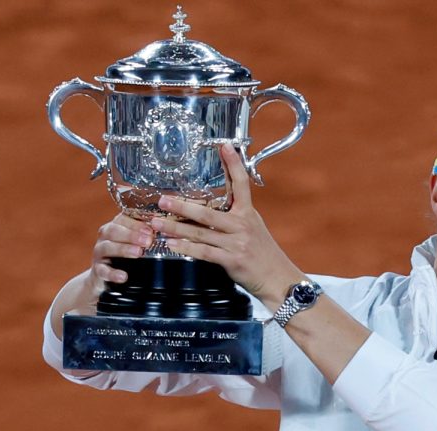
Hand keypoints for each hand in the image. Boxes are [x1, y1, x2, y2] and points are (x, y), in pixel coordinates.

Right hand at [87, 214, 153, 287]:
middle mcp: (105, 237)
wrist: (106, 276)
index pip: (122, 219)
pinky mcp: (97, 269)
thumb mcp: (135, 242)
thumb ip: (146, 234)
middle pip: (114, 230)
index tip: (151, 229)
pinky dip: (113, 273)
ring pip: (107, 247)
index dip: (136, 223)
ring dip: (123, 249)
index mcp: (115, 226)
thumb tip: (167, 227)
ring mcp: (99, 253)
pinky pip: (103, 270)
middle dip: (132, 234)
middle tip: (148, 241)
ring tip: (138, 252)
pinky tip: (123, 276)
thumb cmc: (126, 254)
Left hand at [149, 144, 303, 308]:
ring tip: (158, 223)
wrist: (278, 279)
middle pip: (208, 212)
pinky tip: (172, 245)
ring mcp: (237, 243)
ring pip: (201, 233)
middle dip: (183, 206)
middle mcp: (243, 225)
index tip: (225, 146)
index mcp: (249, 214)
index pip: (241, 184)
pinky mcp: (232, 260)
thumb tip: (212, 208)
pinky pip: (204, 252)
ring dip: (176, 228)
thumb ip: (236, 217)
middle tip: (163, 200)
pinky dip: (186, 248)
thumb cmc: (264, 255)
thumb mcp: (254, 229)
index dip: (233, 164)